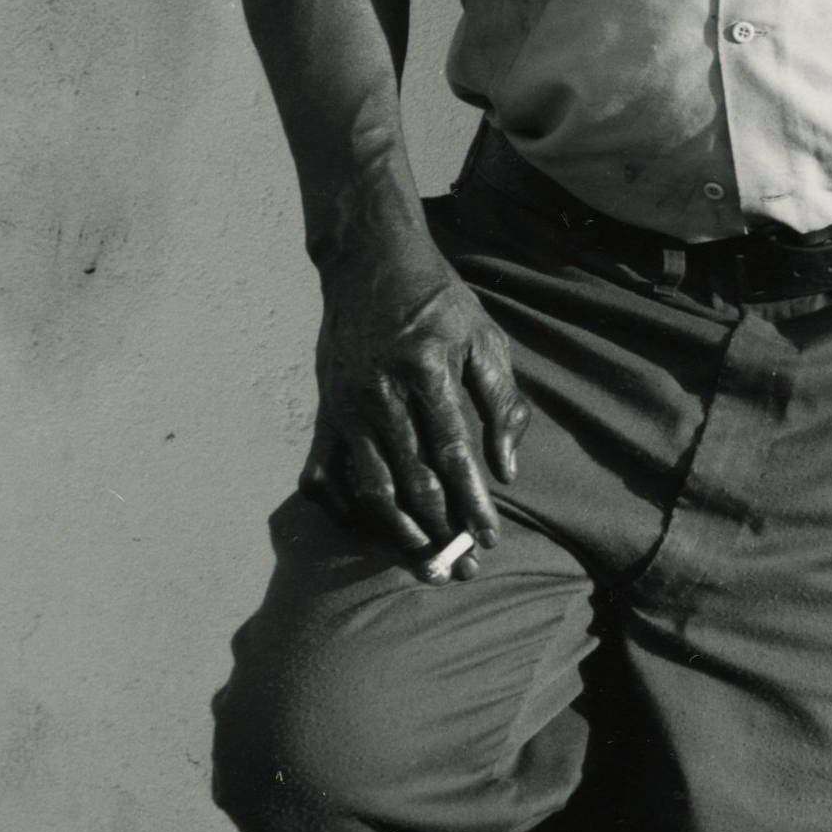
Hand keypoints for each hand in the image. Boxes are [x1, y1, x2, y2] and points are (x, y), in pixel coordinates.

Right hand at [312, 226, 524, 563]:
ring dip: (399, 531)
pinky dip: (344, 509)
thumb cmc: (438, 302)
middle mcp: (379, 394)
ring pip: (370, 486)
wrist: (370, 263)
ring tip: (424, 561)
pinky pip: (326, 474)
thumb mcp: (485, 339)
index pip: (453, 455)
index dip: (472, 503)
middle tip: (463, 568)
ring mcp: (345, 406)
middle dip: (441, 531)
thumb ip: (502, 404)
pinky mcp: (325, 412)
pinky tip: (371, 532)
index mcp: (426, 372)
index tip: (491, 538)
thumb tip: (507, 471)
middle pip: (412, 481)